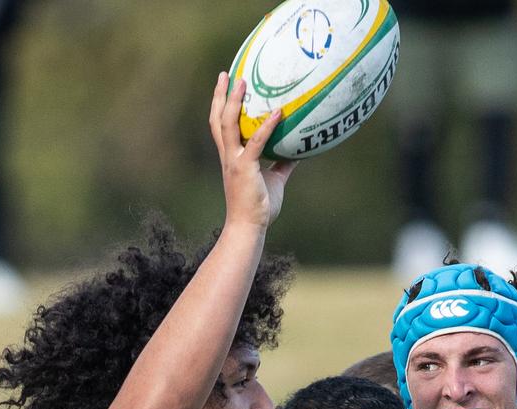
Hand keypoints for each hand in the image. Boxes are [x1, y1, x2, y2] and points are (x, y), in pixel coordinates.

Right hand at [209, 72, 297, 229]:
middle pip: (218, 119)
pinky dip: (266, 126)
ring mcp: (234, 161)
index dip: (221, 105)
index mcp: (231, 157)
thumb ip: (283, 164)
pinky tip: (278, 112)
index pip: (221, 126)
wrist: (248, 227)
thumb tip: (298, 150)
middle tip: (226, 73)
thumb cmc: (260, 208)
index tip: (225, 86)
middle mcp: (228, 156)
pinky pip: (256, 143)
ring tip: (242, 81)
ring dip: (234, 101)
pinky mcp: (245, 168)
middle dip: (220, 95)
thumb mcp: (275, 180)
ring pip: (228, 125)